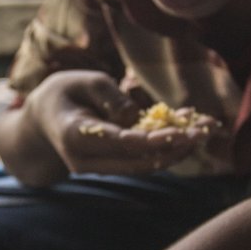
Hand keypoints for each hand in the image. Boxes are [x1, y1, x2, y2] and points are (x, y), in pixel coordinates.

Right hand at [26, 72, 211, 174]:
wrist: (44, 120)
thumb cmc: (64, 93)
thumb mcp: (82, 80)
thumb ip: (109, 94)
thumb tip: (135, 116)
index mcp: (75, 136)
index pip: (120, 142)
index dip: (152, 139)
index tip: (180, 132)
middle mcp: (86, 161)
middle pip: (138, 161)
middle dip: (175, 148)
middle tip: (205, 131)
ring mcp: (99, 169)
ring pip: (144, 165)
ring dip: (177, 151)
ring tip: (206, 130)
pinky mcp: (112, 167)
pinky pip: (142, 161)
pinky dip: (168, 148)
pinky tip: (192, 131)